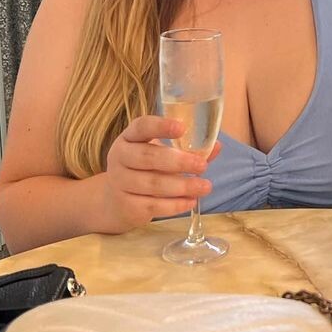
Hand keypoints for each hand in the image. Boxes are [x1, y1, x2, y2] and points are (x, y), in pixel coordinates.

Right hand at [102, 115, 221, 231]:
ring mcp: (120, 182)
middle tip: (202, 165)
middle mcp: (120, 157)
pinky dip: (175, 204)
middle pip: (148, 157)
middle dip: (178, 162)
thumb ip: (187, 149)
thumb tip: (216, 146)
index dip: (160, 126)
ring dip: (182, 186)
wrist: (115, 200)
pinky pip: (153, 205)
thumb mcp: (160, 154)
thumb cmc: (144, 169)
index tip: (182, 128)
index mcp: (129, 137)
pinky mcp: (126, 205)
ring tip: (205, 187)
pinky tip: (191, 201)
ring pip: (153, 184)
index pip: (141, 126)